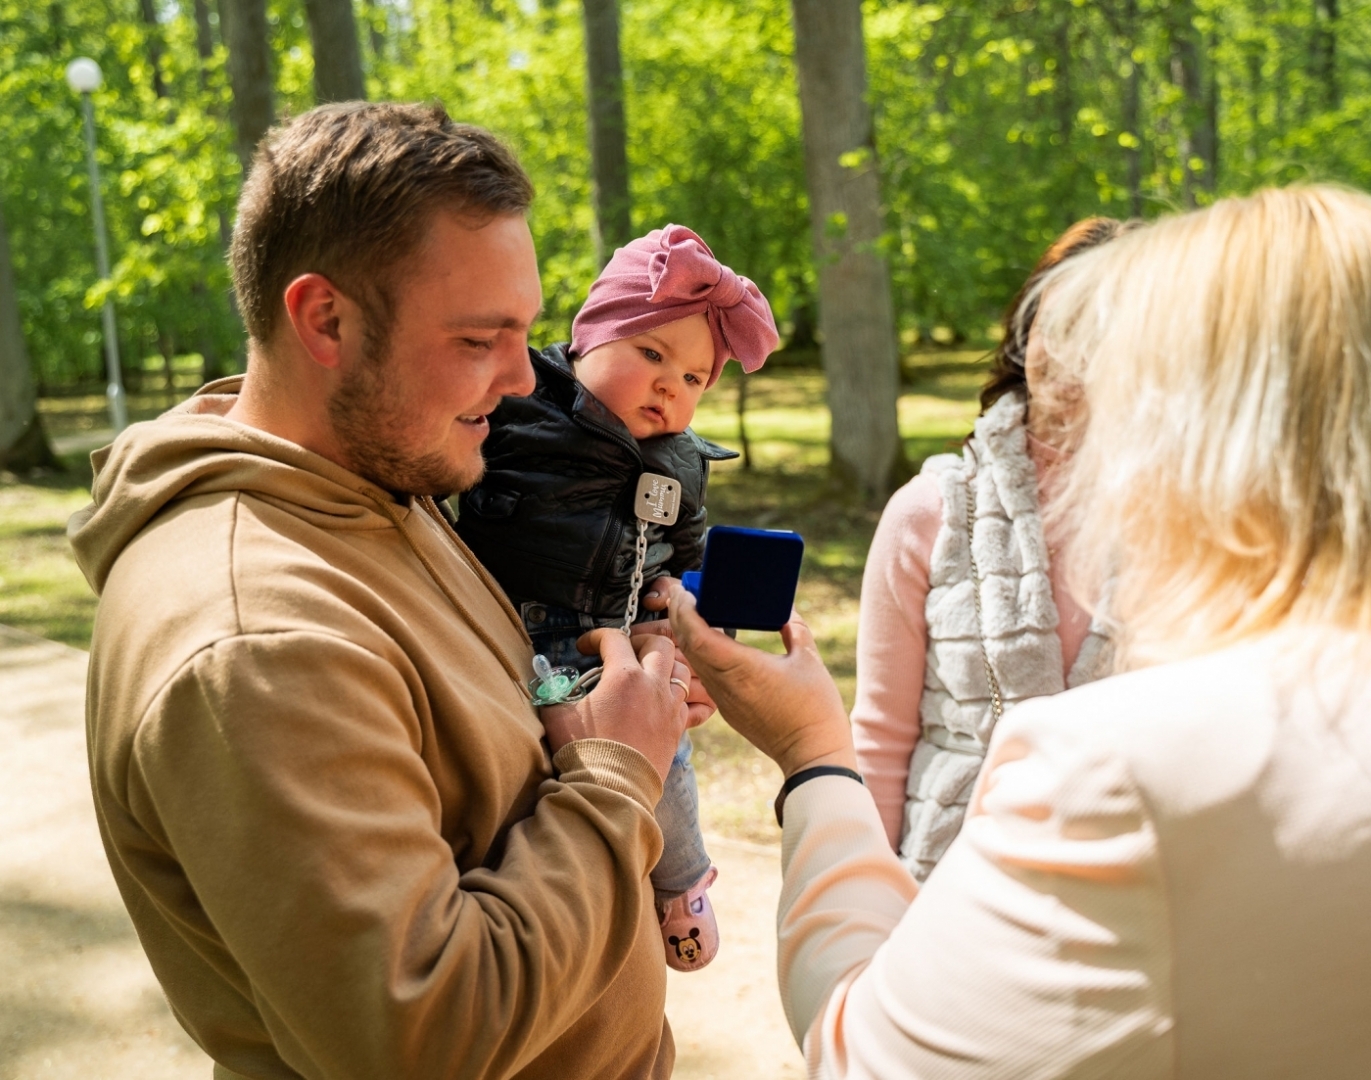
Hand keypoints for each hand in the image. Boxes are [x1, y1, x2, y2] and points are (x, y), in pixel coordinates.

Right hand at [540, 629, 690, 780]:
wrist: (611, 791)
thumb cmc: (584, 753)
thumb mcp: (557, 716)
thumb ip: (555, 695)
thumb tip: (549, 689)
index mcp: (624, 676)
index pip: (614, 638)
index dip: (596, 637)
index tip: (585, 646)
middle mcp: (653, 685)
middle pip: (661, 644)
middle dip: (642, 641)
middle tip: (626, 651)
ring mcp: (669, 707)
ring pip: (680, 670)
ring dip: (664, 666)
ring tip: (646, 674)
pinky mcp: (677, 728)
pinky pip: (686, 702)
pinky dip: (674, 696)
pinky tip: (659, 702)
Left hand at [664, 579, 855, 777]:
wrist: (812, 756)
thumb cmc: (814, 709)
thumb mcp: (808, 659)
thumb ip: (795, 629)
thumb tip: (784, 611)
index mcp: (740, 668)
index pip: (697, 635)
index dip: (685, 611)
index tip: (686, 591)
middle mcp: (724, 684)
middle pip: (687, 645)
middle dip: (680, 615)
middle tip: (684, 592)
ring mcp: (723, 698)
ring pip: (693, 661)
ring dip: (688, 634)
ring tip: (693, 610)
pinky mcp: (728, 708)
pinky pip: (705, 674)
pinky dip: (700, 653)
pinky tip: (710, 640)